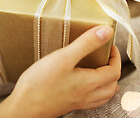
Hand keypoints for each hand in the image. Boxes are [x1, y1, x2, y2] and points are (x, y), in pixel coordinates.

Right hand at [0, 25, 120, 117]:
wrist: (23, 107)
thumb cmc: (40, 83)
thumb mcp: (64, 57)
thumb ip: (86, 43)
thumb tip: (106, 31)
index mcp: (89, 83)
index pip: (114, 71)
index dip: (116, 57)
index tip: (110, 45)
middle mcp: (86, 95)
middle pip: (112, 85)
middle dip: (114, 70)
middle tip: (106, 57)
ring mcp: (77, 103)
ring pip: (103, 96)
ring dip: (107, 84)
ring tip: (101, 71)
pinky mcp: (67, 105)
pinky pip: (90, 101)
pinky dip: (95, 93)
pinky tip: (83, 86)